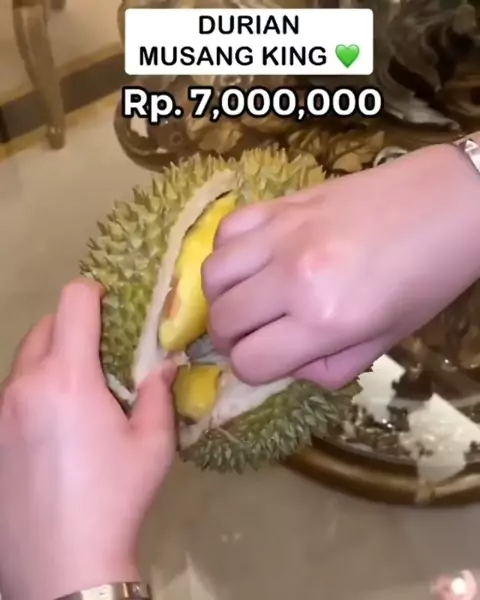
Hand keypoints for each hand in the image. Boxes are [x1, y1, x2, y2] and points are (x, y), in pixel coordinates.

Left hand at [0, 278, 175, 599]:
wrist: (63, 564)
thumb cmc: (116, 496)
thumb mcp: (153, 444)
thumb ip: (158, 394)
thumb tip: (166, 365)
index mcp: (68, 378)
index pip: (72, 302)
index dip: (92, 291)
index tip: (109, 304)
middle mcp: (25, 385)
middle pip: (43, 327)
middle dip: (72, 326)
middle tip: (100, 354)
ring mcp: (0, 412)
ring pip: (24, 361)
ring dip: (51, 360)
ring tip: (78, 393)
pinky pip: (13, 393)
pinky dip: (34, 390)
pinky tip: (54, 426)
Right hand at [203, 142, 479, 388]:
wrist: (449, 204)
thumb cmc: (427, 280)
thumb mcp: (385, 342)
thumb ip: (328, 368)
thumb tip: (286, 364)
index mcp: (325, 320)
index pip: (250, 361)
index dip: (253, 369)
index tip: (268, 360)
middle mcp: (293, 277)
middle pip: (222, 321)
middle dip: (231, 340)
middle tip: (252, 335)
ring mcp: (282, 233)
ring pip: (211, 274)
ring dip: (222, 297)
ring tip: (246, 298)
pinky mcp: (282, 203)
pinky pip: (227, 230)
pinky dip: (228, 252)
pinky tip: (252, 259)